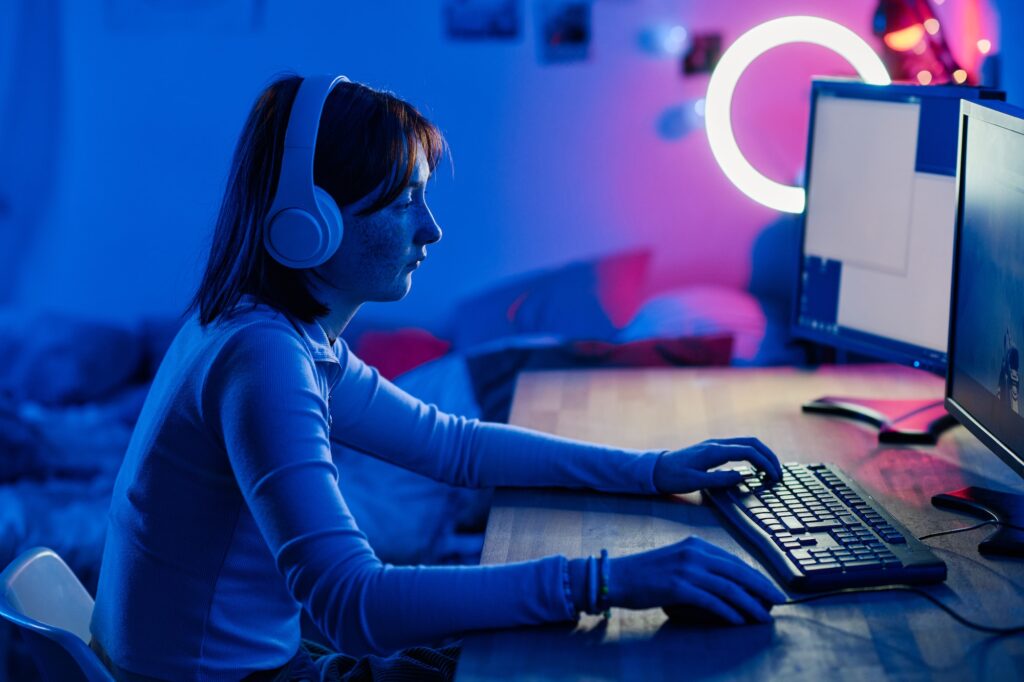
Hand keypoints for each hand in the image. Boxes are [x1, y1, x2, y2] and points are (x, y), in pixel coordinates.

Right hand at [609, 537, 786, 623]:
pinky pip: (712, 601)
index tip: (768, 589)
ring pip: (729, 588)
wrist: (617, 577)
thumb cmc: (645, 574)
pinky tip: (738, 621)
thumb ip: (699, 567)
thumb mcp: (676, 561)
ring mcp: (687, 569)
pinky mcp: (678, 587)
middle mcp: (694, 553)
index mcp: (695, 545)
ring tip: (762, 617)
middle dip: (761, 589)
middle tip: (777, 602)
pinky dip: (728, 612)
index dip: (755, 576)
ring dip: (750, 605)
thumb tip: (726, 585)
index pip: (733, 561)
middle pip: (738, 572)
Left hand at [652, 437, 782, 493]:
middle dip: (769, 456)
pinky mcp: (713, 449)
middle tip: (778, 473)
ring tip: (771, 470)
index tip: (774, 477)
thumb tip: (744, 476)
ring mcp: (715, 445)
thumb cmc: (672, 477)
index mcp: (714, 451)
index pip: (748, 452)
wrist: (655, 469)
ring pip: (746, 443)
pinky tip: (754, 467)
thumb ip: (720, 479)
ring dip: (762, 454)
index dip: (765, 463)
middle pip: (752, 442)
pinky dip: (752, 454)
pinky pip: (739, 447)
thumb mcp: (695, 482)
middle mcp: (717, 444)